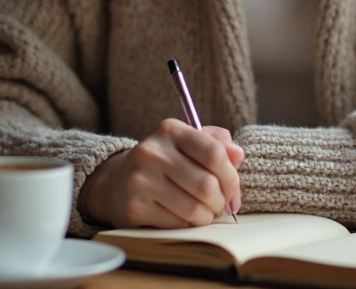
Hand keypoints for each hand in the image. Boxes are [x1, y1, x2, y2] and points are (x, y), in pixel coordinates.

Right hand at [78, 119, 243, 227]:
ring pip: (194, 208)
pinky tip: (185, 218)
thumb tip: (238, 154)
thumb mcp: (188, 144)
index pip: (214, 152)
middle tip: (221, 205)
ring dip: (207, 216)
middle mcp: (153, 152)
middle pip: (207, 184)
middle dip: (221, 201)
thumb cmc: (164, 163)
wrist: (116, 182)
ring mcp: (141, 180)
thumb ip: (216, 144)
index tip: (233, 189)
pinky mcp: (134, 207)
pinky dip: (189, 225)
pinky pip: (177, 224)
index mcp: (170, 131)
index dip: (231, 176)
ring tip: (205, 212)